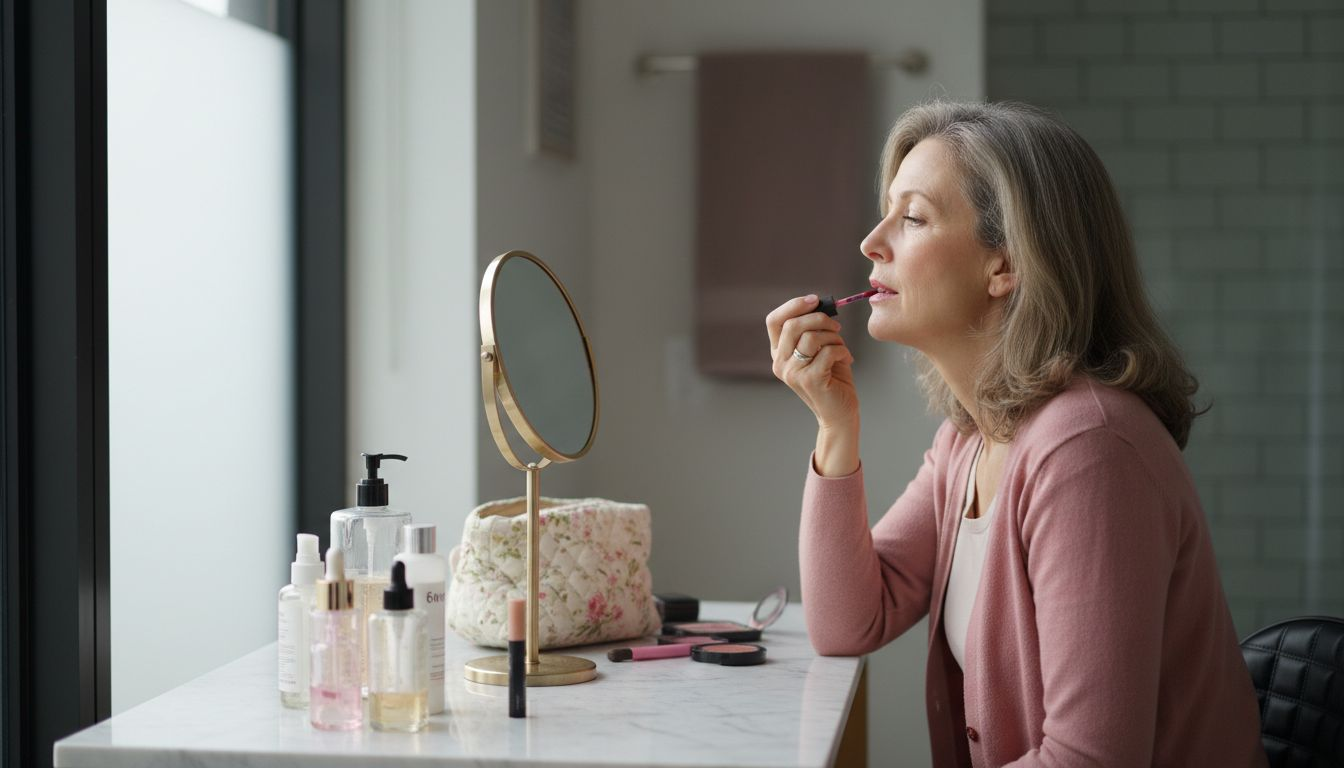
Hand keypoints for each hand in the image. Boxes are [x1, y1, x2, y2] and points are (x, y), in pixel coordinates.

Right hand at [766, 295, 858, 432]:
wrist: (840, 414)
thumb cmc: (832, 379)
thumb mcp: (819, 350)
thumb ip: (813, 330)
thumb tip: (820, 305)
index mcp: (779, 353)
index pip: (774, 321)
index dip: (794, 305)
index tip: (815, 300)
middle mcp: (780, 363)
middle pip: (792, 325)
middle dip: (819, 318)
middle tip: (836, 326)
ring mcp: (793, 373)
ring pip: (811, 337)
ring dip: (834, 337)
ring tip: (842, 347)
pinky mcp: (810, 380)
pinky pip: (827, 351)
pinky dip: (842, 350)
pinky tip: (847, 358)